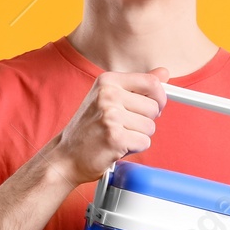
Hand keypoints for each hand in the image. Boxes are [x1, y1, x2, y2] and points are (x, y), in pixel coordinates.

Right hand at [49, 68, 169, 183]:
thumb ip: (138, 85)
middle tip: (124, 126)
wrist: (65, 156)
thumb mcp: (109, 99)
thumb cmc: (89, 129)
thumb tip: (163, 72)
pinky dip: (134, 148)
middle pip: (154, 107)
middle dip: (145, 121)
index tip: (153, 107)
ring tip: (118, 136)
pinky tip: (117, 146)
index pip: (151, 82)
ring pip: (150, 127)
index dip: (159, 98)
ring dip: (138, 136)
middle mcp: (108, 95)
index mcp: (108, 81)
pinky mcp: (115, 137)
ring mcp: (110, 116)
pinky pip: (144, 142)